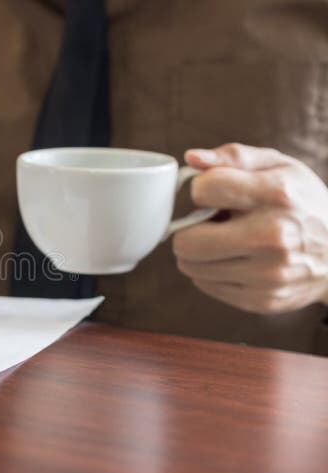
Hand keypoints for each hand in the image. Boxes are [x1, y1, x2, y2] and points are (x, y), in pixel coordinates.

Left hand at [173, 143, 327, 313]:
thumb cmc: (302, 202)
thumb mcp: (279, 166)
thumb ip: (233, 156)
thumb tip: (191, 158)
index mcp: (276, 195)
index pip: (203, 190)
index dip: (201, 189)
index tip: (214, 193)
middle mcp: (273, 237)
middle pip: (186, 241)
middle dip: (188, 229)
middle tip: (209, 223)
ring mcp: (268, 274)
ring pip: (190, 265)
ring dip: (198, 252)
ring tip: (226, 240)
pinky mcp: (262, 299)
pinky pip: (205, 284)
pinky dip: (211, 271)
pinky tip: (235, 259)